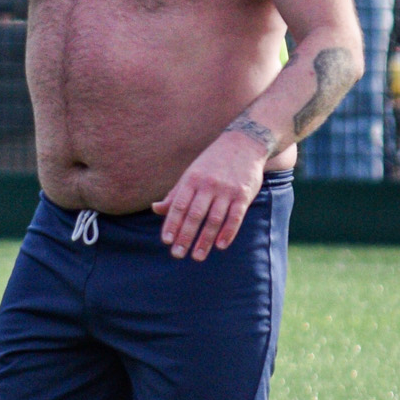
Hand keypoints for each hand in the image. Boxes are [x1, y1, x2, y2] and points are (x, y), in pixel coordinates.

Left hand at [152, 127, 266, 261]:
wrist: (244, 143)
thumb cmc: (212, 163)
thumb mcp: (191, 174)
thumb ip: (175, 194)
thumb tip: (155, 209)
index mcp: (191, 179)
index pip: (179, 205)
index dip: (172, 223)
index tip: (166, 241)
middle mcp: (208, 185)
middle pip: (195, 215)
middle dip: (185, 236)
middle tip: (177, 254)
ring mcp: (227, 190)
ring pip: (214, 219)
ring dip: (205, 240)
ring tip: (197, 256)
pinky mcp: (243, 194)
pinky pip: (235, 217)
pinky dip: (228, 232)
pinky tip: (220, 245)